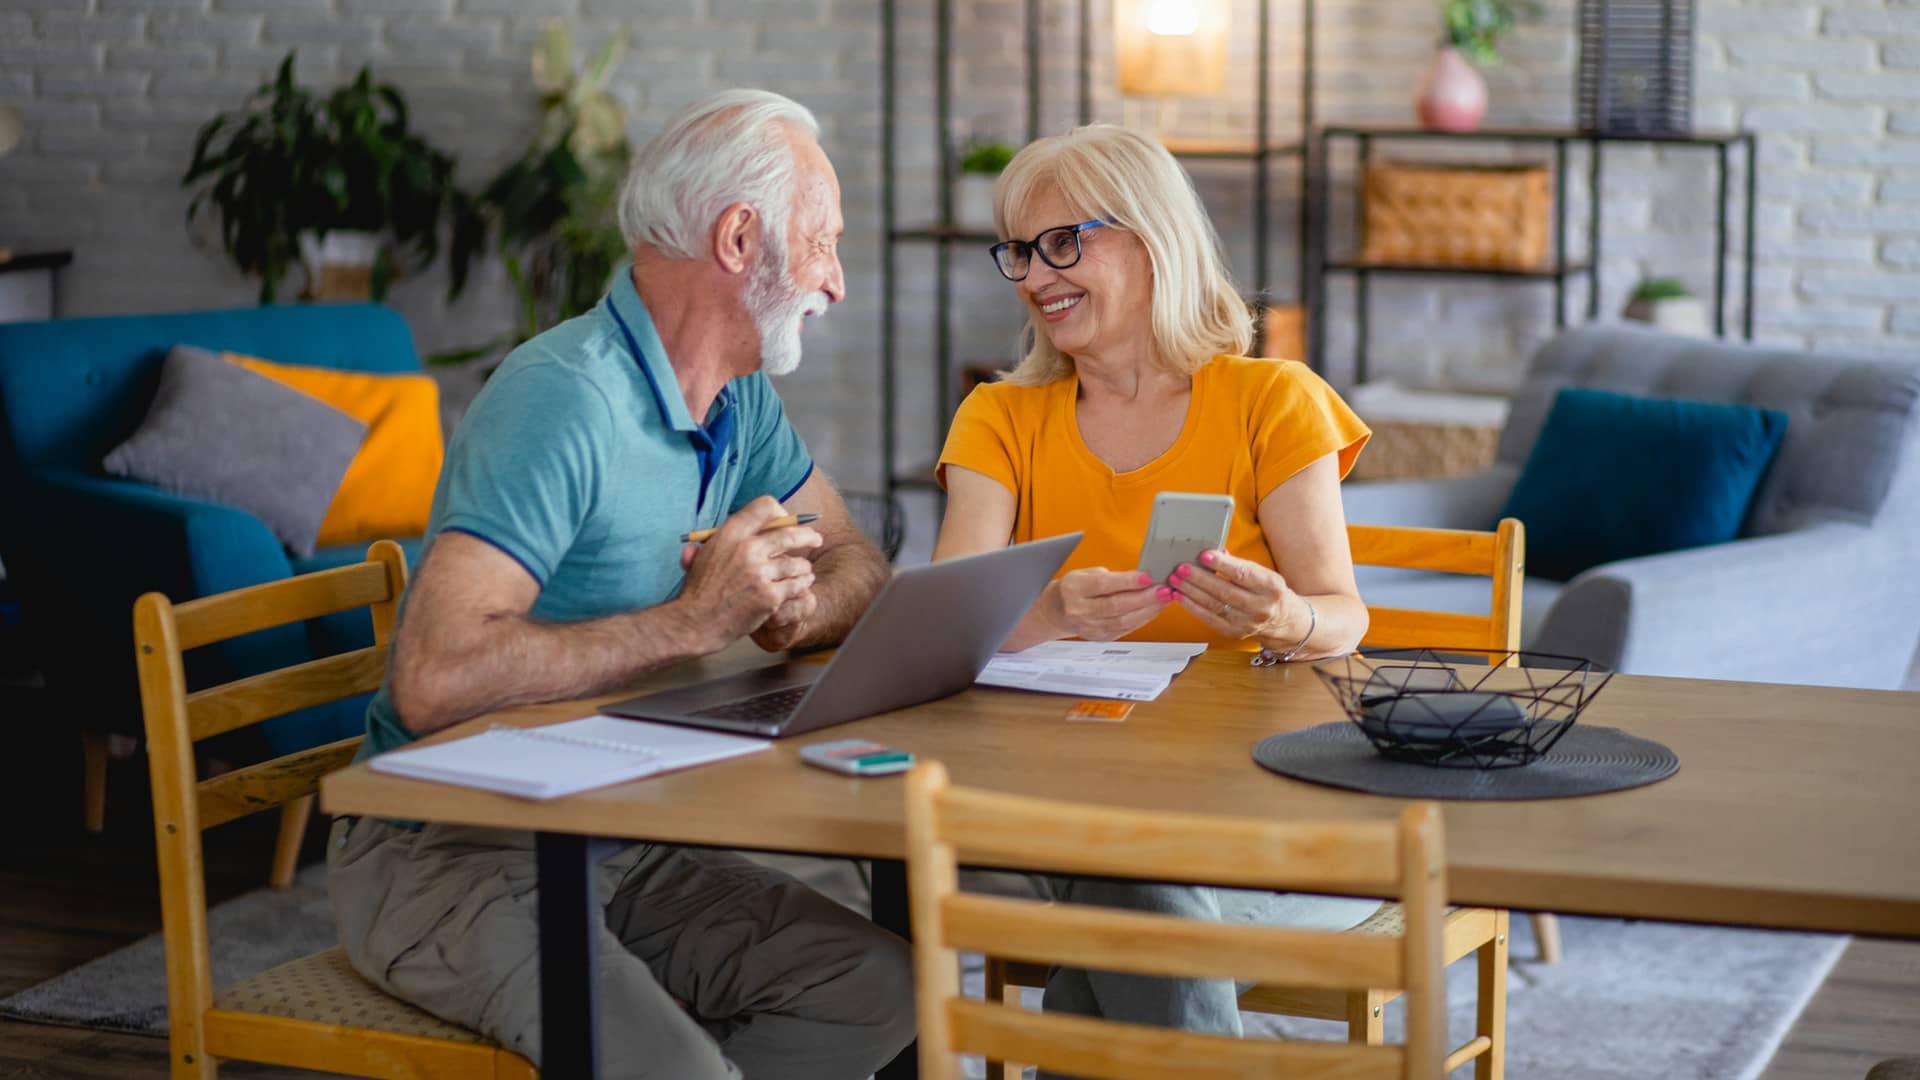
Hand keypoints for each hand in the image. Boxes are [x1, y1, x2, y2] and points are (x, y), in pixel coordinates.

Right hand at [674, 496, 821, 651]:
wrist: (695, 622)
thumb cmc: (698, 590)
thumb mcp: (704, 553)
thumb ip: (724, 537)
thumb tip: (743, 523)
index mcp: (731, 533)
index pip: (766, 506)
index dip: (781, 513)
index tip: (787, 521)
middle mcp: (748, 549)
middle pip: (790, 533)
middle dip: (808, 536)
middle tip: (817, 539)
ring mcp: (760, 573)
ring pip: (797, 563)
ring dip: (803, 567)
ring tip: (806, 571)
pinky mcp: (770, 596)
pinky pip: (796, 586)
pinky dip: (801, 585)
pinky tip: (803, 585)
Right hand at [1040, 567, 1168, 641]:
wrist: (1056, 612)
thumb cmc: (1075, 588)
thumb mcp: (1086, 574)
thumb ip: (1112, 577)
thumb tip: (1143, 578)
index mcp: (1075, 589)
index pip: (1103, 585)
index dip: (1127, 582)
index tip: (1148, 577)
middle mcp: (1080, 610)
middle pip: (1116, 606)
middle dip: (1144, 598)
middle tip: (1164, 590)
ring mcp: (1090, 627)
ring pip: (1123, 621)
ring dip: (1148, 610)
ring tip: (1164, 599)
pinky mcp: (1100, 637)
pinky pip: (1126, 629)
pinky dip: (1143, 619)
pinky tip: (1154, 610)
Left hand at [1168, 549, 1302, 643]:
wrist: (1280, 618)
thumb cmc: (1266, 590)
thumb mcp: (1261, 573)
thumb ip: (1238, 564)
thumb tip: (1214, 551)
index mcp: (1271, 586)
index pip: (1243, 574)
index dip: (1222, 565)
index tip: (1204, 555)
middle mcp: (1261, 607)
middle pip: (1225, 591)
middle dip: (1199, 578)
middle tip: (1181, 568)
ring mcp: (1247, 623)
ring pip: (1213, 605)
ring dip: (1190, 592)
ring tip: (1174, 580)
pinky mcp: (1234, 632)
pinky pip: (1208, 618)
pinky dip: (1191, 606)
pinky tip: (1179, 596)